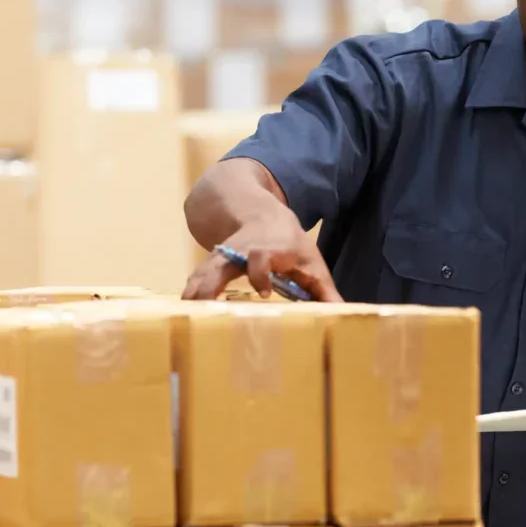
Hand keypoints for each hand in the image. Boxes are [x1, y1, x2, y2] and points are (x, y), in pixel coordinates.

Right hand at [181, 214, 342, 301]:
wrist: (258, 212)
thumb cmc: (288, 242)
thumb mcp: (310, 260)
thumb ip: (324, 289)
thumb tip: (344, 314)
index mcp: (268, 247)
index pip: (260, 256)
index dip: (260, 271)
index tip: (264, 291)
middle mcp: (240, 250)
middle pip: (222, 263)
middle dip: (212, 282)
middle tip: (203, 305)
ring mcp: (222, 256)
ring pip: (204, 270)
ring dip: (194, 290)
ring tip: (184, 313)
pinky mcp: (210, 265)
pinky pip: (197, 278)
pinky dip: (190, 293)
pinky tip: (181, 311)